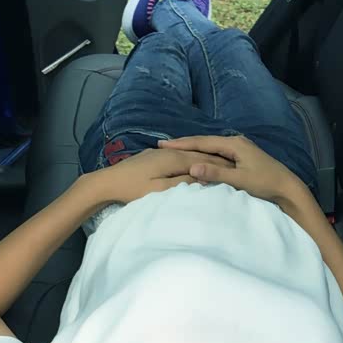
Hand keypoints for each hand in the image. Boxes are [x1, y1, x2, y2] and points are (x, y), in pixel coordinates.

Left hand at [91, 147, 234, 204]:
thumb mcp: (160, 190)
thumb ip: (182, 183)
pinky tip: (192, 164)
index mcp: (174, 159)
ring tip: (217, 164)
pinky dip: (189, 160)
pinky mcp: (152, 156)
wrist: (108, 182)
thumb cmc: (133, 189)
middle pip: (197, 154)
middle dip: (214, 159)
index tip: (235, 171)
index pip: (203, 160)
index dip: (219, 165)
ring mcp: (159, 152)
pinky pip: (177, 156)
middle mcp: (169, 151)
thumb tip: (203, 176)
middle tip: (232, 166)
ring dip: (202, 158)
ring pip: (187, 154)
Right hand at [157, 134, 301, 205]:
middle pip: (204, 141)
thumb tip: (192, 167)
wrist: (287, 188)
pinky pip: (216, 153)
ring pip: (210, 147)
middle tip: (163, 145)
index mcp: (234, 144)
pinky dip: (202, 155)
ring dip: (192, 148)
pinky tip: (195, 158)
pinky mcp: (241, 157)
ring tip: (174, 150)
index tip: (163, 145)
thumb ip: (216, 173)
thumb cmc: (265, 184)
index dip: (181, 144)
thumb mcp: (239, 180)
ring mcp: (239, 149)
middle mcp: (235, 142)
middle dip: (183, 143)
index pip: (202, 142)